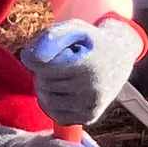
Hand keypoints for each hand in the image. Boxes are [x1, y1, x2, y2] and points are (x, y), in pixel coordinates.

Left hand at [20, 18, 145, 125]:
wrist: (120, 57)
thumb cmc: (91, 41)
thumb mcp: (74, 29)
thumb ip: (50, 38)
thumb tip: (26, 59)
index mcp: (89, 66)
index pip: (45, 68)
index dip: (42, 58)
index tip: (53, 52)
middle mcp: (92, 90)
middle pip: (45, 85)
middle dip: (44, 73)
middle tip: (56, 64)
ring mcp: (92, 106)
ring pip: (48, 102)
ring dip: (46, 89)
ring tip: (58, 77)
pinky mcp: (89, 117)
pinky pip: (57, 116)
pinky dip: (53, 104)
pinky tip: (61, 91)